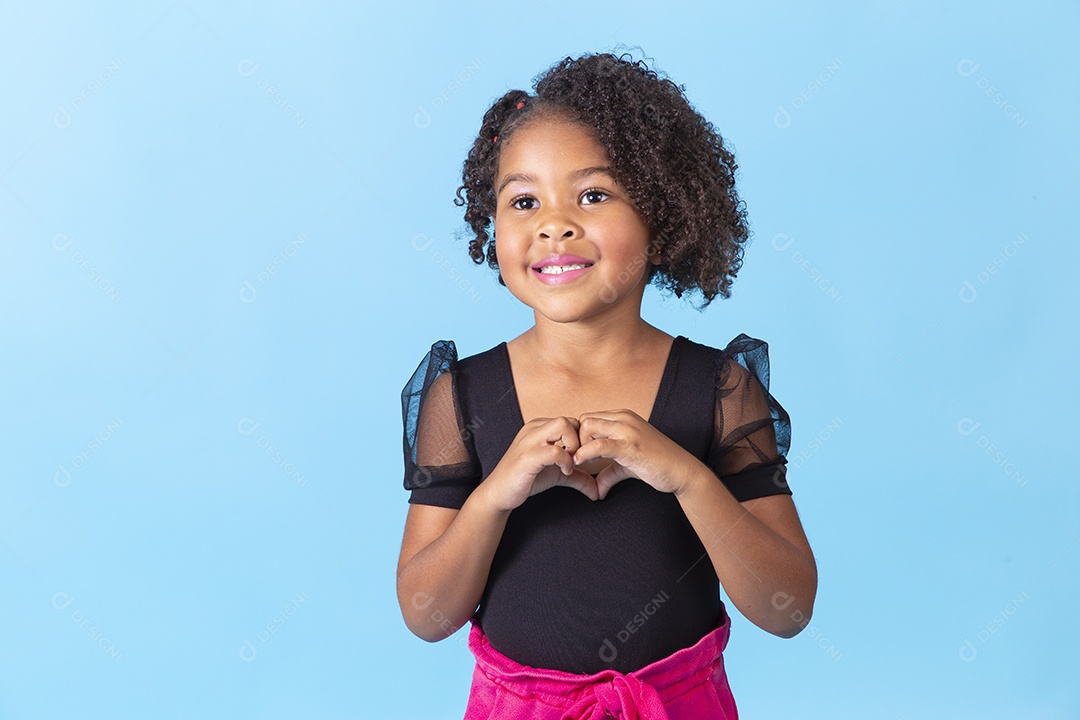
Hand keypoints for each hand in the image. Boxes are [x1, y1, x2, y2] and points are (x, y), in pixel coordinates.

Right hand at [480, 416, 598, 512]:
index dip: (581, 438)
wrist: (499, 493)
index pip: (570, 420)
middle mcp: (534, 429)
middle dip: (580, 440)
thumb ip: (578, 477)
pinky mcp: (526, 458)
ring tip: (571, 464)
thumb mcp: (557, 475)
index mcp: (540, 428)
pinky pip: (554, 450)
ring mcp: (529, 441)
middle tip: (579, 459)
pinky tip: (565, 471)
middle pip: (568, 419)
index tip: (582, 456)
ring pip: (562, 426)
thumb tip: (597, 490)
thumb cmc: (527, 479)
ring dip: (574, 446)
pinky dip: (565, 461)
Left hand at [574, 410, 703, 499]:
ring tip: (583, 464)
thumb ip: (609, 472)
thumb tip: (596, 490)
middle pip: (585, 420)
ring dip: (579, 446)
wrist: (682, 471)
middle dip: (577, 440)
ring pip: (588, 427)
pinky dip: (585, 455)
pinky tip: (582, 465)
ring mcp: (628, 430)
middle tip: (579, 460)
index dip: (580, 437)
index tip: (579, 455)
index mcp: (623, 417)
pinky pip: (599, 445)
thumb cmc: (657, 465)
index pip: (589, 417)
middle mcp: (624, 418)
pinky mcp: (630, 446)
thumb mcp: (627, 465)